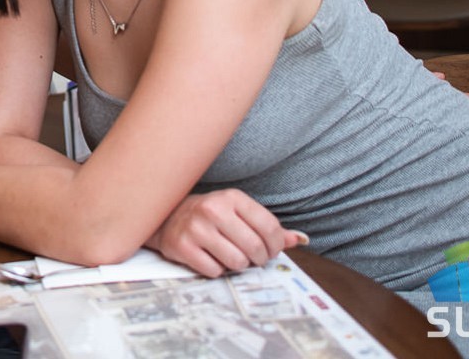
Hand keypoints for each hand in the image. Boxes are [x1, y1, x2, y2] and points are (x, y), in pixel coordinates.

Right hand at [145, 189, 307, 277]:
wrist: (167, 216)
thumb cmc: (210, 216)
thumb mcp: (238, 212)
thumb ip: (268, 227)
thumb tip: (300, 240)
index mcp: (232, 197)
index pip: (269, 227)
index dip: (276, 245)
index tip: (271, 251)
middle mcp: (213, 209)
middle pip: (254, 247)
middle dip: (259, 259)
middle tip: (254, 258)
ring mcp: (196, 228)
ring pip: (236, 262)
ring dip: (238, 265)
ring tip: (231, 256)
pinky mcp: (182, 246)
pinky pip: (214, 270)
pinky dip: (217, 270)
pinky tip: (211, 258)